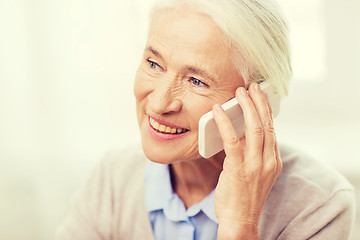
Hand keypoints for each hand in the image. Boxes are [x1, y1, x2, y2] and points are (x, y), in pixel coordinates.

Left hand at [213, 82, 281, 239]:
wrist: (240, 221)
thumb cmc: (244, 197)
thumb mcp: (255, 173)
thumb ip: (253, 154)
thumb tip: (241, 133)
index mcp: (273, 161)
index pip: (272, 129)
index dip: (266, 110)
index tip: (260, 95)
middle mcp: (268, 161)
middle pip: (266, 124)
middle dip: (259, 102)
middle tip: (251, 86)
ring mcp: (255, 165)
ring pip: (254, 128)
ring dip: (246, 107)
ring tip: (238, 92)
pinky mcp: (239, 169)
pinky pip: (232, 140)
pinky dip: (225, 123)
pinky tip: (218, 112)